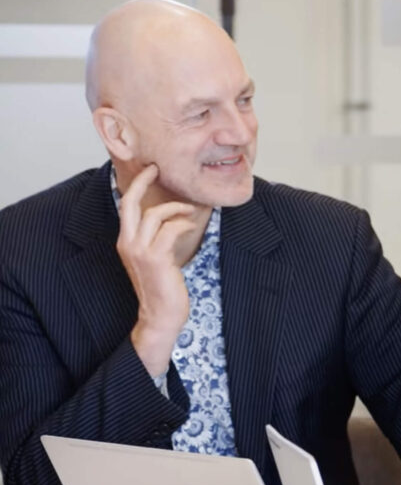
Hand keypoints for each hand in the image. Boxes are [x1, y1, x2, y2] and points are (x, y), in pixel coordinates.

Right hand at [116, 164, 200, 376]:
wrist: (160, 315)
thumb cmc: (162, 287)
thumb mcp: (155, 259)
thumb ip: (156, 239)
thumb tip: (172, 218)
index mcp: (125, 241)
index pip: (126, 206)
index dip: (136, 185)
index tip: (149, 170)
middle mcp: (127, 243)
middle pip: (131, 202)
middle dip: (142, 181)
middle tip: (157, 169)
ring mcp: (140, 251)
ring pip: (155, 214)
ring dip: (176, 208)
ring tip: (190, 210)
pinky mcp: (156, 259)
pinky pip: (170, 230)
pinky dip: (183, 224)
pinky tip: (191, 226)